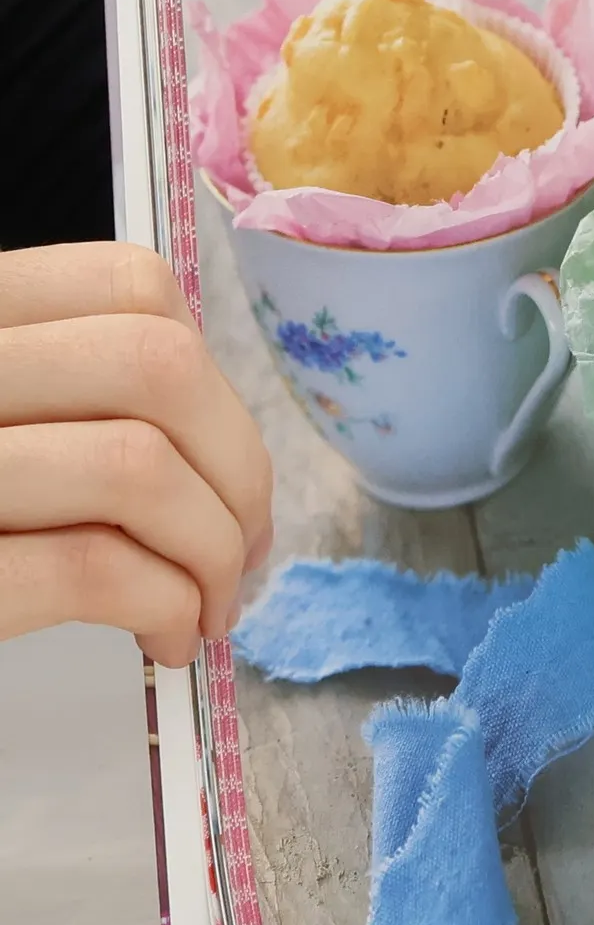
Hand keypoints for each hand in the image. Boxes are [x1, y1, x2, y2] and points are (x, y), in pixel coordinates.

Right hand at [0, 243, 273, 666]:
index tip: (227, 465)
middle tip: (239, 553)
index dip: (215, 382)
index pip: (131, 288)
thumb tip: (223, 454)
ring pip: (137, 466)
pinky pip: (93, 569)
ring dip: (210, 550)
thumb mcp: (6, 419)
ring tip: (204, 607)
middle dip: (237, 471)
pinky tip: (162, 636)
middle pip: (156, 369)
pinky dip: (165, 607)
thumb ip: (70, 401)